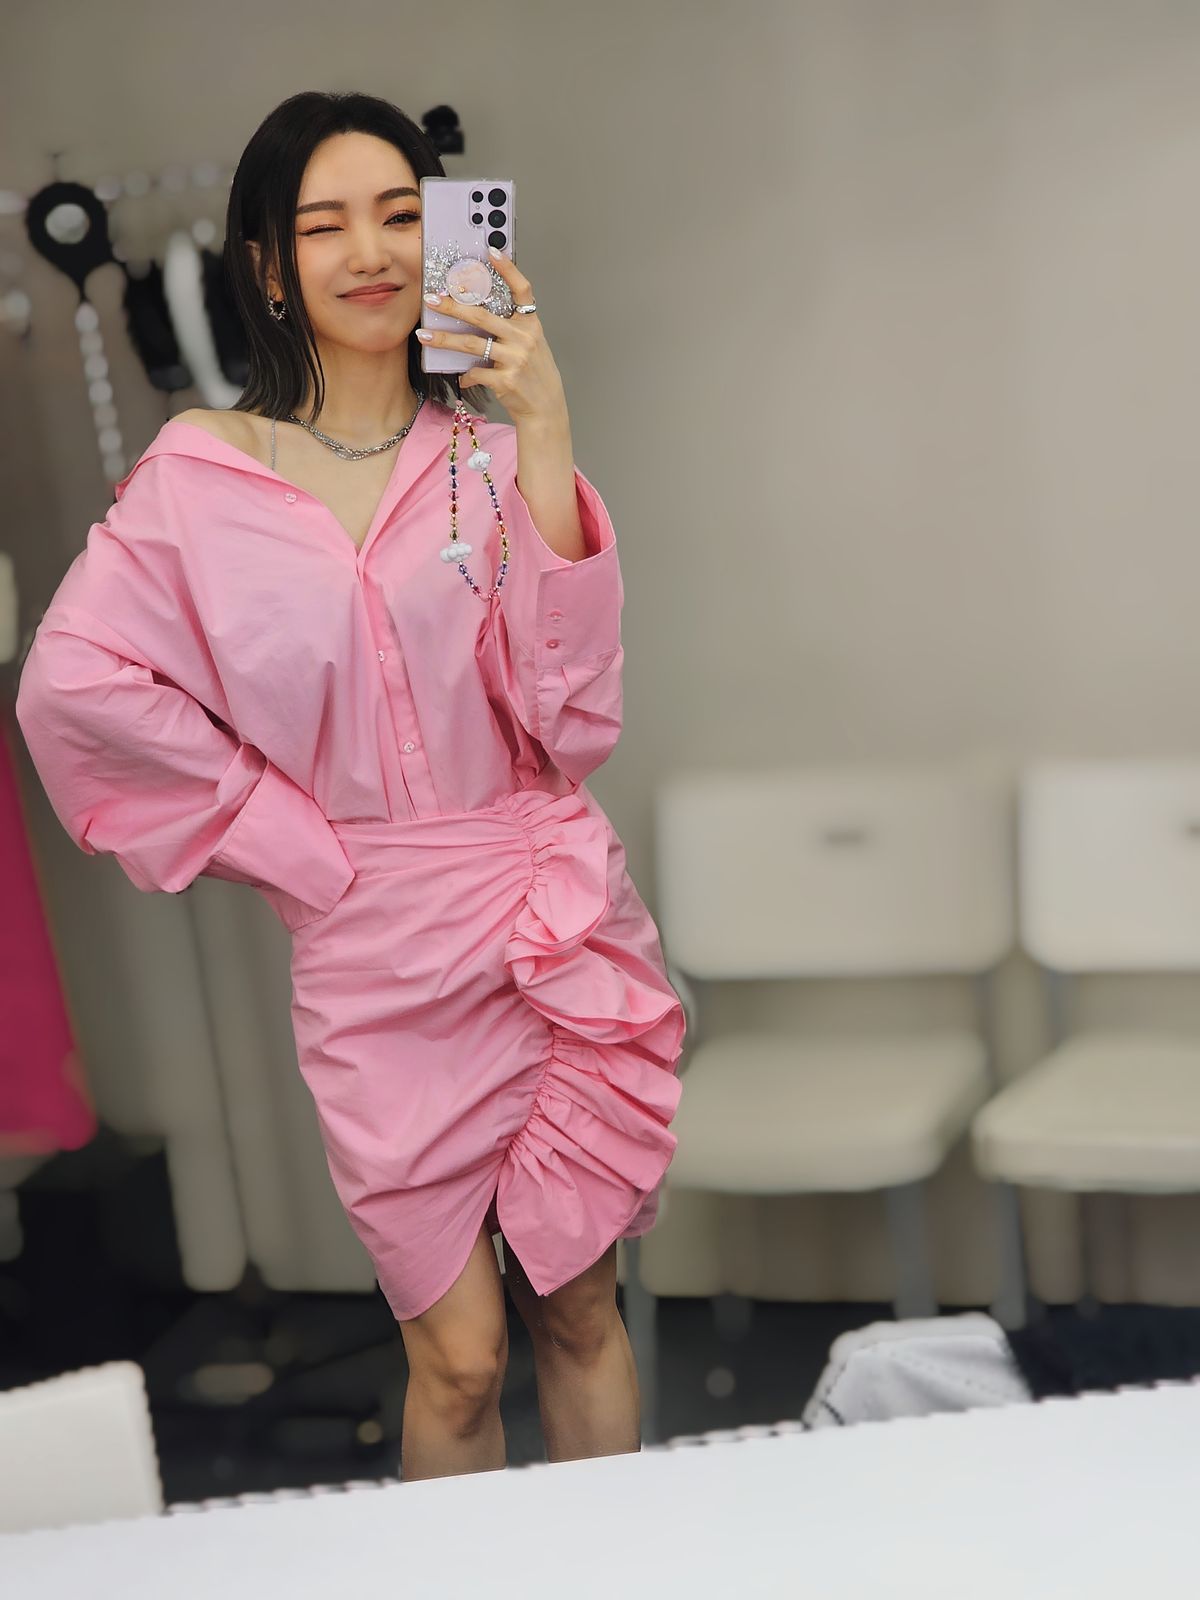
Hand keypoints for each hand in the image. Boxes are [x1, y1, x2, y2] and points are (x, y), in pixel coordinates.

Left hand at [417, 250, 567, 427]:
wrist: (546, 408)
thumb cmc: (533, 373)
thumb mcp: (529, 345)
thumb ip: (509, 328)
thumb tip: (472, 313)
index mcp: (530, 324)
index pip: (522, 289)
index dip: (508, 269)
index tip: (491, 250)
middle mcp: (524, 338)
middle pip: (482, 316)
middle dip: (452, 306)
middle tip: (430, 299)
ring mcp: (515, 359)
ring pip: (471, 344)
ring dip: (443, 339)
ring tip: (423, 335)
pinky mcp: (506, 381)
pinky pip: (476, 372)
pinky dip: (465, 374)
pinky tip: (461, 376)